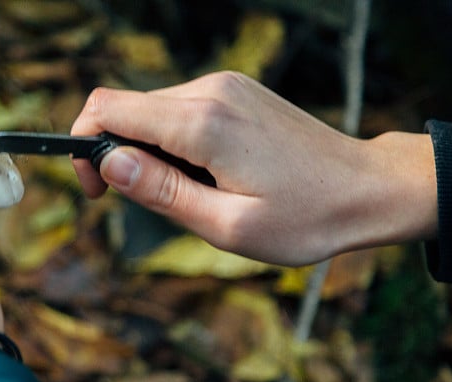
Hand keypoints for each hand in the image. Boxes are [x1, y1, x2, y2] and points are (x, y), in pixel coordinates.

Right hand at [71, 71, 436, 265]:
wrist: (366, 189)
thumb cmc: (303, 217)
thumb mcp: (226, 225)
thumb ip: (161, 192)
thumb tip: (107, 163)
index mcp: (202, 124)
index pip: (107, 109)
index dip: (84, 146)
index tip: (96, 188)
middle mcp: (210, 91)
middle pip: (125, 108)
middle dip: (115, 154)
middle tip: (146, 201)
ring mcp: (224, 86)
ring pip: (150, 109)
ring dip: (148, 150)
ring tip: (190, 191)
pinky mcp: (234, 91)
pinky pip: (178, 109)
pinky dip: (172, 140)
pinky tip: (206, 172)